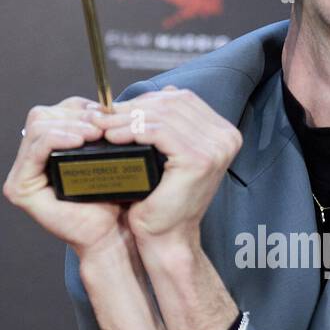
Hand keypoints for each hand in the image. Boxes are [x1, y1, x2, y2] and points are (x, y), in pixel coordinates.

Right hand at [2, 96, 125, 255]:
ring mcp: (23, 173)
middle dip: (76, 115)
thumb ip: (101, 130)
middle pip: (44, 115)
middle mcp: (32, 159)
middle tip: (102, 124)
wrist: (113, 234)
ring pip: (39, 126)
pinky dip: (57, 138)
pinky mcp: (20, 186)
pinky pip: (35, 148)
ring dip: (70, 125)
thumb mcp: (108, 156)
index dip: (82, 108)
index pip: (58, 112)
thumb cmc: (114, 200)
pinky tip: (79, 140)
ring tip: (94, 133)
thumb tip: (110, 103)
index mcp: (50, 149)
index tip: (107, 114)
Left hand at [103, 86, 242, 250]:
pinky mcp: (199, 159)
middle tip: (102, 114)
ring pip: (162, 115)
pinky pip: (158, 132)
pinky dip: (131, 130)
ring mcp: (216, 148)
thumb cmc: (163, 200)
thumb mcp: (170, 155)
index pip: (182, 99)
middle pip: (172, 103)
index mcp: (224, 133)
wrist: (167, 237)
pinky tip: (113, 137)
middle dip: (133, 107)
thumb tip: (159, 92)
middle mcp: (226, 138)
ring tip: (102, 126)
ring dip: (126, 118)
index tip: (116, 108)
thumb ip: (171, 125)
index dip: (146, 100)